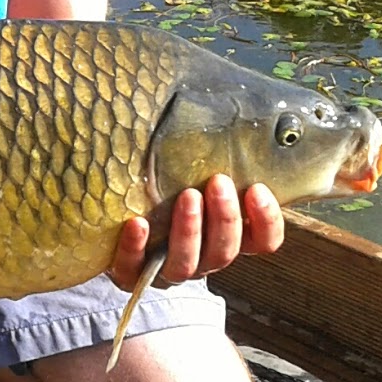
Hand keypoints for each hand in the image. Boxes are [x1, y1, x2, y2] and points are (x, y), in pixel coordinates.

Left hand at [109, 174, 283, 288]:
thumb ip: (213, 158)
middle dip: (226, 218)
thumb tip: (226, 108)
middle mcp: (201, 259)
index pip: (261, 242)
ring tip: (187, 196)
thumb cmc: (164, 186)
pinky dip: (136, 247)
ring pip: (187, 263)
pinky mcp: (129, 274)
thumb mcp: (192, 173)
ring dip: (190, 230)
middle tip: (219, 182)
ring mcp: (165, 270)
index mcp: (224, 238)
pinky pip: (134, 268)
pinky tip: (138, 224)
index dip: (266, 222)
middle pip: (224, 252)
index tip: (258, 189)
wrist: (115, 219)